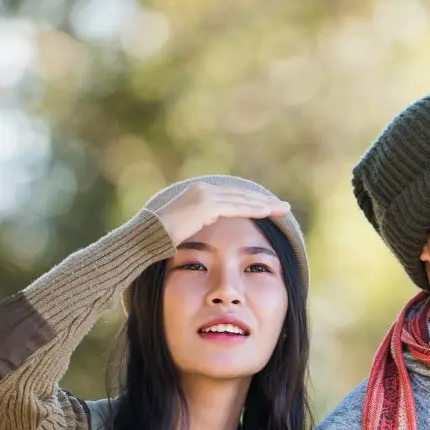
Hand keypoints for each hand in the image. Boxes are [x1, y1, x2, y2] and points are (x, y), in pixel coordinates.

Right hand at [155, 180, 289, 246]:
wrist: (145, 238)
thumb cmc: (160, 240)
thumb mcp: (183, 230)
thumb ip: (197, 226)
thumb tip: (205, 231)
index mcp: (198, 194)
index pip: (233, 197)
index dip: (253, 202)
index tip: (270, 207)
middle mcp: (202, 190)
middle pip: (241, 195)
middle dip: (264, 201)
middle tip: (284, 206)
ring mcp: (204, 195)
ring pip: (242, 199)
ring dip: (265, 204)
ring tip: (283, 209)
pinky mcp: (205, 204)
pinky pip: (236, 206)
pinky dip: (253, 208)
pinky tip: (268, 212)